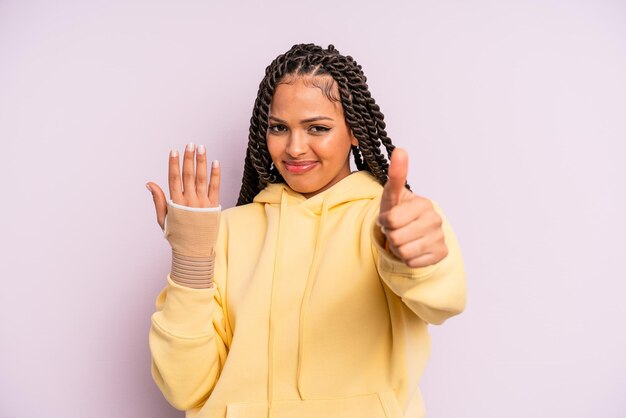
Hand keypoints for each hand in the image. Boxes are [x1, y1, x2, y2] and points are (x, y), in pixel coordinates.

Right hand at [146, 142, 220, 229]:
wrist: (194, 250)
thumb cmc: (177, 234)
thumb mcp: (163, 218)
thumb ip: (158, 200)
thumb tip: (149, 183)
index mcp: (176, 203)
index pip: (174, 179)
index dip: (174, 164)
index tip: (174, 151)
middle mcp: (189, 201)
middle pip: (189, 175)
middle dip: (189, 158)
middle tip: (190, 144)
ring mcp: (202, 204)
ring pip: (201, 179)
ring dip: (202, 162)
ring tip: (201, 147)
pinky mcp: (213, 206)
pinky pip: (215, 187)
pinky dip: (215, 174)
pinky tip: (216, 162)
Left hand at [378, 147, 447, 267]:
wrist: (412, 231)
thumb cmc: (399, 212)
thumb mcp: (392, 195)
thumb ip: (396, 174)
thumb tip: (400, 150)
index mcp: (423, 203)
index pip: (392, 220)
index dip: (385, 222)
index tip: (389, 217)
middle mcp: (435, 219)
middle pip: (396, 238)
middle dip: (391, 235)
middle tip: (397, 229)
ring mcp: (440, 237)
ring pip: (403, 252)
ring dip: (398, 248)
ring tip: (403, 239)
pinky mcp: (441, 253)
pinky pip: (412, 262)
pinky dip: (408, 259)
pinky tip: (413, 249)